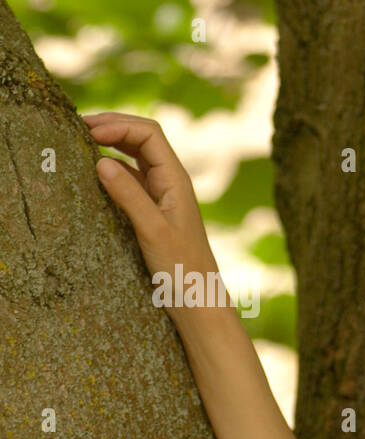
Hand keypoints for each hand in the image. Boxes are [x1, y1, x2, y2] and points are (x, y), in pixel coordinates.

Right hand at [83, 112, 219, 285]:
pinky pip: (132, 178)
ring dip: (111, 144)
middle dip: (113, 127)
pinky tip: (94, 173)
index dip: (119, 125)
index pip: (149, 134)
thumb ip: (129, 196)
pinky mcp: (155, 210)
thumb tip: (100, 160)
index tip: (87, 132)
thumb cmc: (182, 269)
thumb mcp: (153, 230)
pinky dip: (112, 168)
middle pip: (142, 138)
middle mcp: (171, 182)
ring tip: (80, 142)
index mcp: (177, 180)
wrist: (198, 299)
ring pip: (136, 157)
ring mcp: (163, 195)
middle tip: (78, 127)